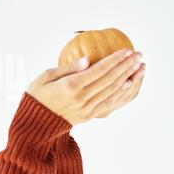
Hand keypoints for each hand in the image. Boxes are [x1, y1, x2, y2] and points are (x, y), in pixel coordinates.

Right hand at [26, 48, 143, 125]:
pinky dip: (120, 93)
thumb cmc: (37, 95)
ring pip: (112, 91)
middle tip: (138, 55)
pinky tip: (128, 84)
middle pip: (109, 79)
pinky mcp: (89, 116)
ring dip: (128, 78)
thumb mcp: (45, 77)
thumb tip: (87, 60)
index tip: (127, 50)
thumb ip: (67, 68)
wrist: (35, 123)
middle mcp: (81, 98)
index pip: (99, 70)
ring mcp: (87, 108)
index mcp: (70, 86)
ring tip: (139, 67)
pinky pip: (109, 103)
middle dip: (126, 66)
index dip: (115, 60)